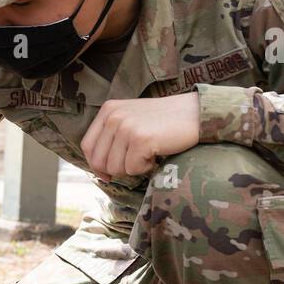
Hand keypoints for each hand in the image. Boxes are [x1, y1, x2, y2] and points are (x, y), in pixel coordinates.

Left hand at [80, 92, 200, 181]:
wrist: (196, 113)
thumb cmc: (165, 122)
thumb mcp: (131, 120)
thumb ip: (112, 138)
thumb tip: (100, 172)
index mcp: (108, 110)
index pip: (87, 146)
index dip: (96, 164)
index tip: (108, 173)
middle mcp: (113, 116)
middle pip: (99, 161)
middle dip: (117, 170)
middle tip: (137, 161)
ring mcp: (126, 127)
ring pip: (115, 169)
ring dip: (133, 168)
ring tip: (149, 153)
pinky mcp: (140, 139)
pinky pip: (133, 169)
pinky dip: (146, 168)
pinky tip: (157, 153)